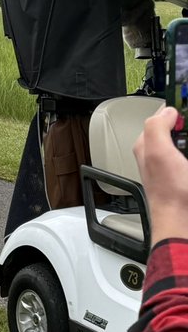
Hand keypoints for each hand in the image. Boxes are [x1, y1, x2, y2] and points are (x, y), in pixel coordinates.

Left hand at [134, 106, 187, 242]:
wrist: (182, 221)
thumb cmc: (170, 192)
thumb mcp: (158, 152)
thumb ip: (157, 127)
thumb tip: (167, 111)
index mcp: (147, 145)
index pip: (161, 116)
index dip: (176, 111)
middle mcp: (159, 154)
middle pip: (178, 131)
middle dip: (186, 127)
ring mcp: (175, 165)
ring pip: (182, 144)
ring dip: (186, 140)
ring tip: (186, 150)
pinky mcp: (183, 175)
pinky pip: (184, 159)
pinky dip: (186, 155)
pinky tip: (187, 163)